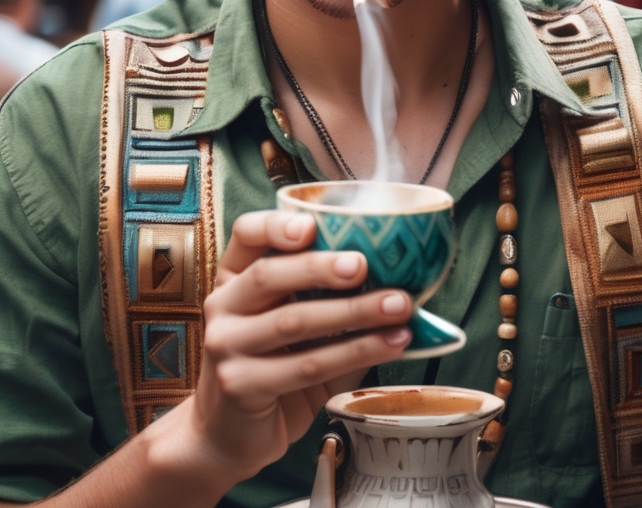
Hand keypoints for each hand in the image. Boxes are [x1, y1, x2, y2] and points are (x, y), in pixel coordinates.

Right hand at [184, 209, 412, 488]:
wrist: (228, 436)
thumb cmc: (274, 370)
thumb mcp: (294, 327)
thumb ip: (326, 298)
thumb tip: (397, 279)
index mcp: (235, 277)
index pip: (246, 233)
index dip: (276, 225)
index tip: (312, 225)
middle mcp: (223, 305)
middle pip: (268, 273)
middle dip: (321, 267)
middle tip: (364, 265)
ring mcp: (226, 345)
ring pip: (293, 320)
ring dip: (354, 312)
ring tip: (398, 306)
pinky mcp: (240, 385)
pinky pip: (305, 365)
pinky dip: (354, 352)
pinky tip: (388, 345)